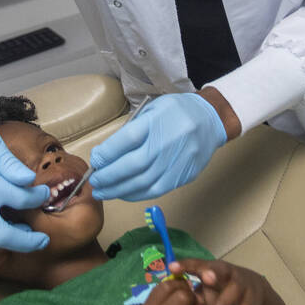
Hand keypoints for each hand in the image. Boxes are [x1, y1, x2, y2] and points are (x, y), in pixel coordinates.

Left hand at [88, 93, 225, 200]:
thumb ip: (131, 129)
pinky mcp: (183, 175)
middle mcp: (168, 142)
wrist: (210, 119)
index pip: (128, 140)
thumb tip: (107, 154)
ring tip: (103, 192)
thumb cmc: (176, 112)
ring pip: (144, 182)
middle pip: (133, 165)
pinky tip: (124, 194)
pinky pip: (156, 190)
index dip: (107, 153)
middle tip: (94, 181)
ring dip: (119, 190)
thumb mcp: (152, 109)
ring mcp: (177, 161)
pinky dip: (137, 194)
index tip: (95, 160)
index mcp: (158, 120)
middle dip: (109, 176)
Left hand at [170, 258, 267, 304]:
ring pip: (234, 292)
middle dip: (213, 275)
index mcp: (213, 268)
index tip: (172, 267)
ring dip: (223, 304)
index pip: (198, 264)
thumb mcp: (207, 286)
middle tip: (205, 280)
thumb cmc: (221, 287)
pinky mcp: (252, 301)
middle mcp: (228, 273)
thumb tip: (176, 300)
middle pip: (220, 271)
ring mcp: (242, 285)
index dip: (186, 265)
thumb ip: (194, 292)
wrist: (253, 288)